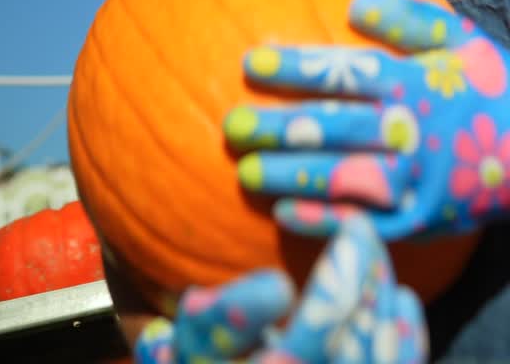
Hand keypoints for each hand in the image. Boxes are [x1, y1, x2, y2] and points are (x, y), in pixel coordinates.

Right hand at [134, 214, 426, 362]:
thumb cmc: (176, 324)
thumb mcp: (138, 293)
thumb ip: (131, 247)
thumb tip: (109, 166)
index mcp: (191, 358)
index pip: (210, 344)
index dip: (241, 320)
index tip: (274, 283)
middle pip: (300, 358)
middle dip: (337, 297)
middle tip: (356, 232)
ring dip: (375, 305)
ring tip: (374, 243)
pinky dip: (402, 343)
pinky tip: (402, 297)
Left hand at [224, 0, 509, 238]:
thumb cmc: (491, 88)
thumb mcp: (462, 40)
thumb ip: (409, 20)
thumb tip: (352, 3)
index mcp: (416, 83)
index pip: (347, 74)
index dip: (298, 68)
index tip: (250, 62)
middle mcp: (412, 132)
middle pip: (337, 128)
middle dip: (282, 126)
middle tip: (232, 125)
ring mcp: (417, 181)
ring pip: (346, 179)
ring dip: (293, 176)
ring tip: (244, 172)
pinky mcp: (421, 222)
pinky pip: (368, 224)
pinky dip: (327, 221)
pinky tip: (284, 216)